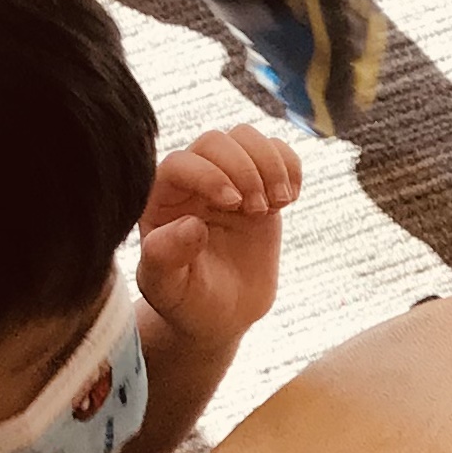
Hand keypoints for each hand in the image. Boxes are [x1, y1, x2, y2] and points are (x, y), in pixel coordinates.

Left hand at [134, 124, 302, 361]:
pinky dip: (291, 166)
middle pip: (216, 141)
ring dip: (270, 163)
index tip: (234, 205)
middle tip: (258, 209)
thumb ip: (167, 256)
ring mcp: (227, 180)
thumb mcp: (167, 288)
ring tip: (279, 203)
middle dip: (244, 169)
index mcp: (160, 199)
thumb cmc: (186, 302)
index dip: (210, 174)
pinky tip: (289, 199)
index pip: (181, 162)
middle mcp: (191, 182)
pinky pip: (276, 152)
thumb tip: (191, 224)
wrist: (220, 315)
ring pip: (246, 137)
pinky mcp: (259, 186)